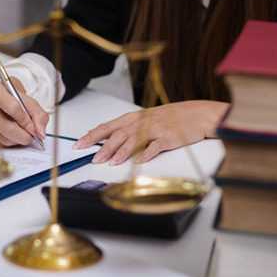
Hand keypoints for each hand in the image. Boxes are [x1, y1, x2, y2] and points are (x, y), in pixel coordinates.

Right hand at [0, 77, 48, 146]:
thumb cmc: (11, 99)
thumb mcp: (27, 101)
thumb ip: (38, 115)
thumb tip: (40, 133)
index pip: (13, 108)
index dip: (26, 121)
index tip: (33, 128)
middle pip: (8, 128)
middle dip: (24, 136)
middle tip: (31, 137)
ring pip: (3, 139)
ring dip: (16, 140)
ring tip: (19, 132)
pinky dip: (6, 143)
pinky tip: (7, 134)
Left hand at [73, 100, 229, 164]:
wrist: (196, 114)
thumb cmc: (170, 118)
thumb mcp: (145, 120)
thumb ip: (128, 129)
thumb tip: (107, 140)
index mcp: (134, 117)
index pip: (108, 126)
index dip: (92, 135)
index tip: (79, 144)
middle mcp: (142, 121)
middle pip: (119, 133)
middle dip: (104, 146)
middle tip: (94, 159)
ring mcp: (155, 129)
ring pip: (134, 139)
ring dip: (122, 151)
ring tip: (112, 162)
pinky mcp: (168, 137)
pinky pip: (156, 146)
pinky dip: (147, 153)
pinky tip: (139, 161)